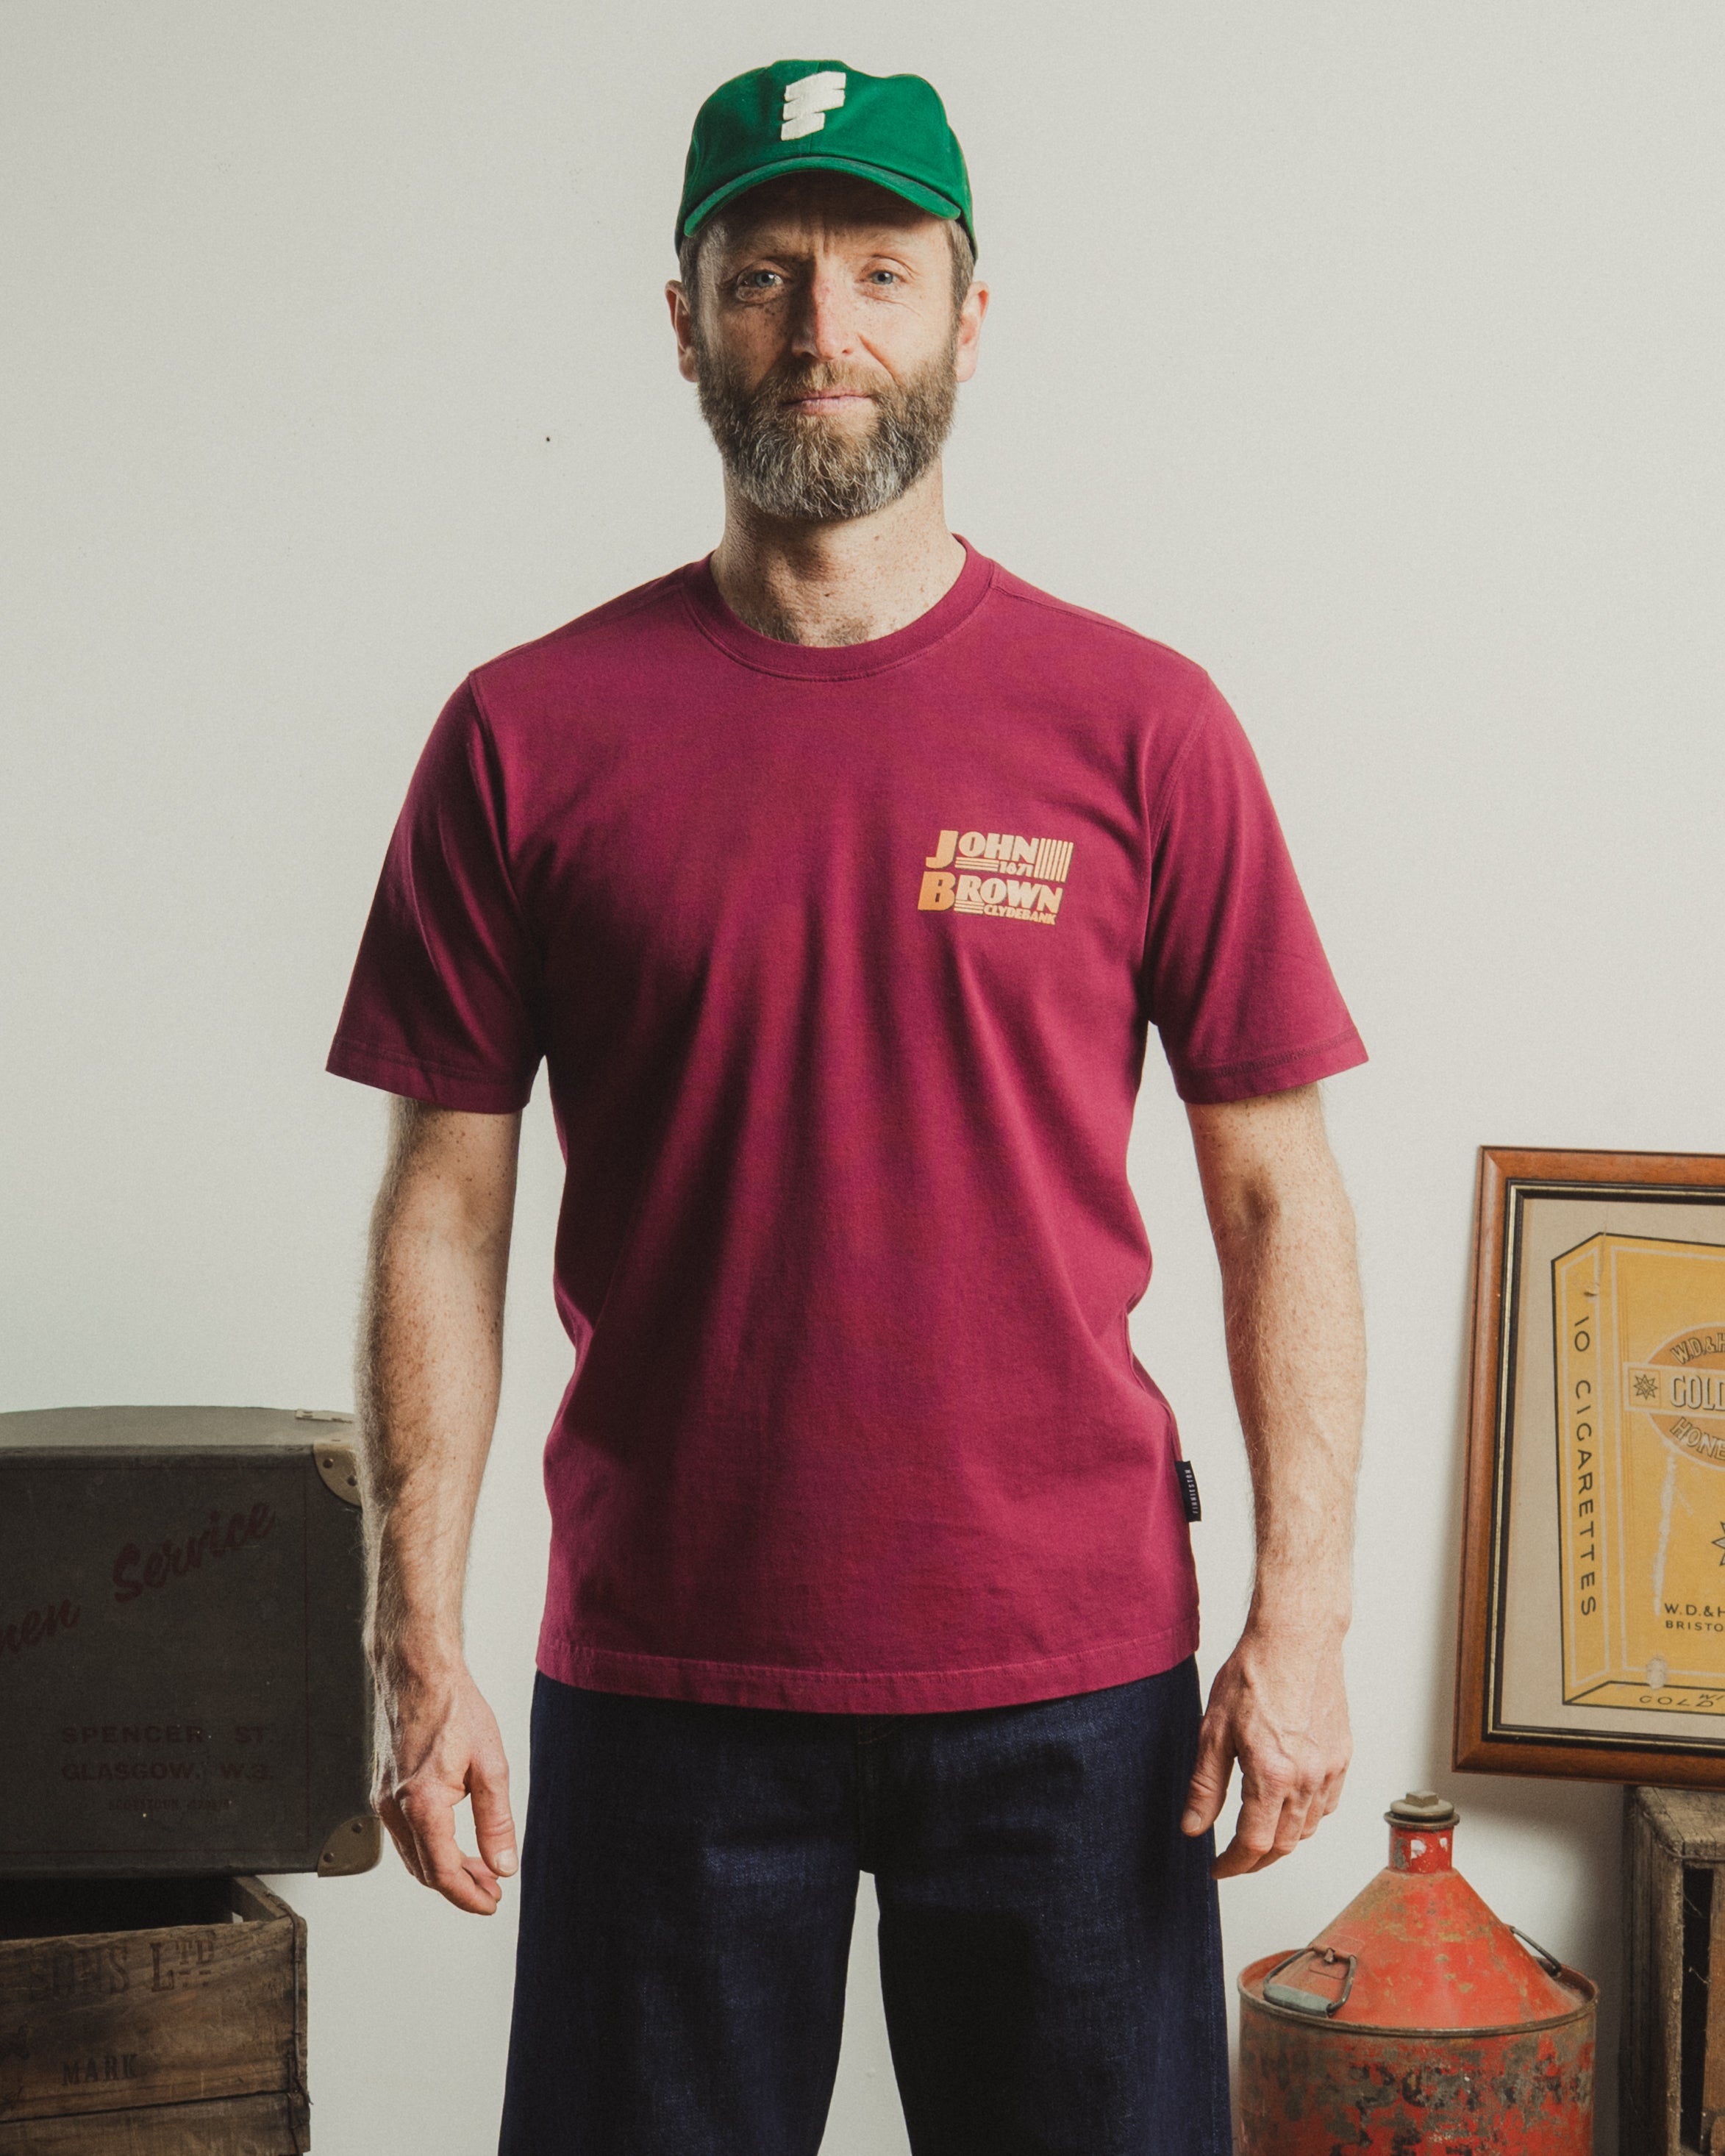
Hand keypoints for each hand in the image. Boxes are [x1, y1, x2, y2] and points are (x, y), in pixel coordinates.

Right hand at [373, 1659, 516, 1913]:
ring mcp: (383, 1799)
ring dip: (444, 1869)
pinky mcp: (382, 1788)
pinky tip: (451, 1841)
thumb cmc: (453, 1707)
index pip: (443, 1873)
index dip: (469, 1896)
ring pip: (412, 1855)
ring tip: (479, 1868)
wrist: (418, 1671)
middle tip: (491, 1890)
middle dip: (460, 1886)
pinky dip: (427, 1847)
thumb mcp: (490, 1765)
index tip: (491, 1903)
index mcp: (422, 1804)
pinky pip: (402, 1834)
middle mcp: (395, 1808)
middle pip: (426, 1871)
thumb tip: (504, 1864)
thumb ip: (496, 1822)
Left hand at [1180, 1624, 1349, 1877]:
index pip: (1253, 1844)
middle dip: (1255, 1860)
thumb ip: (1205, 1785)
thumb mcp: (1214, 1730)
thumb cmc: (1254, 1674)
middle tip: (1233, 1859)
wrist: (1296, 1638)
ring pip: (1308, 1829)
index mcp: (1272, 1775)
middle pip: (1283, 1845)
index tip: (1217, 1869)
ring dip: (1281, 1840)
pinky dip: (1308, 1816)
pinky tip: (1289, 1806)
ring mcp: (1330, 1769)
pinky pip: (1328, 1804)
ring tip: (1257, 1833)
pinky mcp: (1343, 1756)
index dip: (1233, 1865)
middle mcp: (1307, 1779)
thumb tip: (1194, 1827)